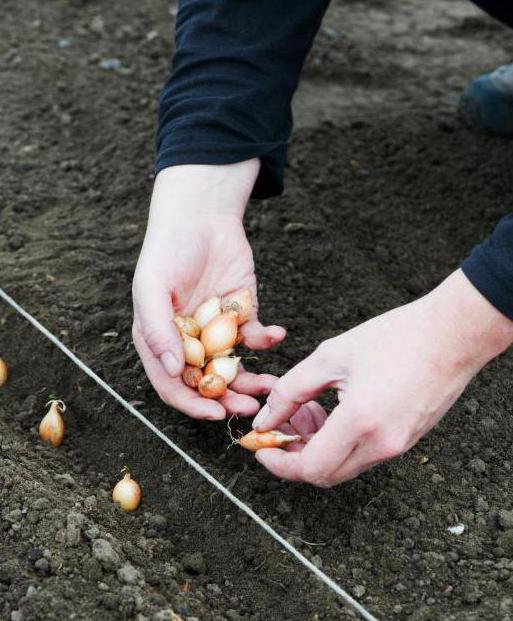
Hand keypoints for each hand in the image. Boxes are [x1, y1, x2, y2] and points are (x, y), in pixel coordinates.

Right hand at [132, 161, 285, 419]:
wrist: (202, 215)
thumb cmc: (168, 249)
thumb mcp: (152, 287)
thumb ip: (156, 329)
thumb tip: (173, 370)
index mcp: (160, 341)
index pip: (172, 385)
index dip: (192, 404)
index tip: (216, 414)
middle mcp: (188, 342)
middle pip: (207, 382)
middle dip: (228, 398)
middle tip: (251, 408)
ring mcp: (217, 330)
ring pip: (235, 368)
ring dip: (252, 380)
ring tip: (272, 386)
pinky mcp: (242, 315)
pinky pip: (255, 337)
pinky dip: (267, 340)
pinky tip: (275, 334)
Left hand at [252, 270, 512, 485]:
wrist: (452, 334)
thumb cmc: (394, 337)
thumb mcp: (331, 356)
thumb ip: (290, 391)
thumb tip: (265, 419)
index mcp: (361, 422)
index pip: (310, 468)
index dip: (279, 463)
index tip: (260, 446)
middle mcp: (382, 444)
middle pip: (326, 473)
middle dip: (295, 454)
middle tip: (283, 423)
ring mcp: (399, 446)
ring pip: (345, 464)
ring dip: (318, 446)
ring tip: (309, 408)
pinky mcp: (408, 440)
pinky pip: (365, 454)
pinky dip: (340, 442)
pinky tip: (333, 410)